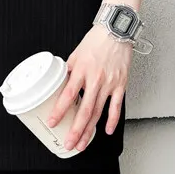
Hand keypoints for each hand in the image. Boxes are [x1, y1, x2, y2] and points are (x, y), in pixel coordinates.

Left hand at [46, 25, 132, 151]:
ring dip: (90, 130)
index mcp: (81, 70)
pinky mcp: (121, 84)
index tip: (53, 122)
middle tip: (69, 143)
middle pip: (84, 110)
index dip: (59, 110)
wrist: (116, 30)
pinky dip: (112, 120)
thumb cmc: (96, 40)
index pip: (68, 95)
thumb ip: (68, 71)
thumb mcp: (75, 54)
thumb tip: (58, 85)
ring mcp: (110, 83)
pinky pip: (117, 106)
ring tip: (83, 143)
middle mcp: (96, 78)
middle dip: (76, 130)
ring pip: (99, 112)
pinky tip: (107, 131)